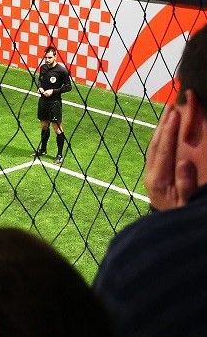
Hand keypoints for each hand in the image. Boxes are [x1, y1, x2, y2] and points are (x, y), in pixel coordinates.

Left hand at [144, 91, 204, 210]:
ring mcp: (152, 176)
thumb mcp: (185, 205)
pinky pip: (157, 153)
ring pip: (155, 147)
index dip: (170, 130)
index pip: (163, 150)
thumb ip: (186, 185)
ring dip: (162, 128)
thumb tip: (184, 164)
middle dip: (165, 124)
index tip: (175, 112)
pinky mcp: (154, 177)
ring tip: (170, 111)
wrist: (169, 233)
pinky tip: (168, 130)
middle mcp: (152, 175)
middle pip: (156, 144)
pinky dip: (162, 139)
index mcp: (158, 180)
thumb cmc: (181, 217)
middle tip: (173, 103)